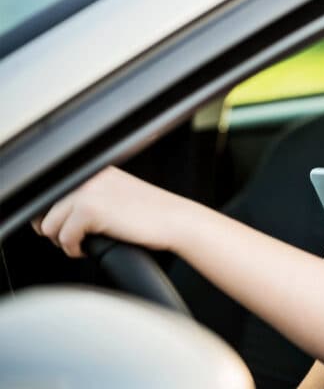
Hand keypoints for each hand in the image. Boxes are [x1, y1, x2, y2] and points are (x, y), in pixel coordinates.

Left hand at [31, 166, 197, 257]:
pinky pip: (64, 237)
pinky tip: (89, 248)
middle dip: (56, 230)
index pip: (54, 194)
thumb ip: (95, 197)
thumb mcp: (121, 196)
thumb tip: (64, 214)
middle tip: (77, 240)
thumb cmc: (156, 215)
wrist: (178, 221)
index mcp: (96, 173)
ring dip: (63, 241)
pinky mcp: (90, 210)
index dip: (55, 216)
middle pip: (45, 210)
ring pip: (49, 225)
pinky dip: (73, 249)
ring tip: (83, 244)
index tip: (65, 229)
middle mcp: (88, 178)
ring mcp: (87, 192)